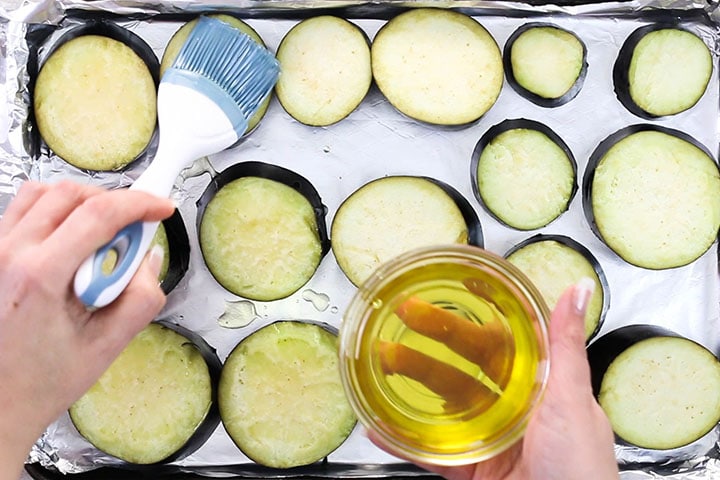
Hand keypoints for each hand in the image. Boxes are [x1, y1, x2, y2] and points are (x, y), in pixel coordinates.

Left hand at [0, 181, 174, 478]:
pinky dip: (53, 213)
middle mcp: (9, 255)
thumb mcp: (108, 347)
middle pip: (71, 194)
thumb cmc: (41, 382)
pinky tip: (68, 244)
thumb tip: (150, 258)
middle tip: (133, 231)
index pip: (100, 213)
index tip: (161, 208)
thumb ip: (142, 297)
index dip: (140, 203)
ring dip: (81, 204)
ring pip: (43, 193)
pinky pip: (21, 210)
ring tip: (99, 237)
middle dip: (113, 202)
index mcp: (40, 277)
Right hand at [369, 280, 619, 479]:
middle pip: (465, 366)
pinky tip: (381, 429)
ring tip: (383, 363)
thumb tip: (578, 290)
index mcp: (540, 385)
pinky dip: (405, 443)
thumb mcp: (572, 400)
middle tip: (404, 316)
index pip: (503, 338)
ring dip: (411, 384)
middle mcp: (513, 408)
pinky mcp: (471, 470)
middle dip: (432, 341)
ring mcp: (489, 438)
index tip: (452, 285)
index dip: (476, 312)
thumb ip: (565, 346)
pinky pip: (433, 453)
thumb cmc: (581, 469)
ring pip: (443, 405)